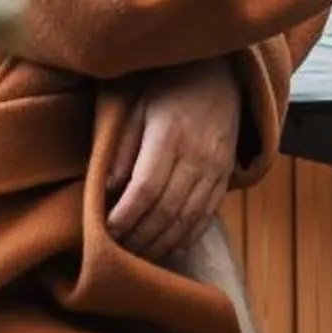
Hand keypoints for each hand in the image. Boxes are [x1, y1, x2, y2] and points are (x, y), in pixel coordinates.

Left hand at [107, 58, 241, 258]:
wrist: (220, 77)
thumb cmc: (169, 90)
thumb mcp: (138, 107)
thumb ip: (123, 148)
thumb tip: (106, 190)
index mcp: (170, 135)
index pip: (146, 187)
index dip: (126, 215)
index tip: (106, 232)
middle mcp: (196, 155)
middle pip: (167, 209)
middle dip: (140, 236)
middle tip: (117, 253)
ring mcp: (215, 168)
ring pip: (188, 218)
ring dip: (162, 243)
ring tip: (139, 255)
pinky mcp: (225, 177)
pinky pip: (208, 215)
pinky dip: (188, 236)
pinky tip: (169, 247)